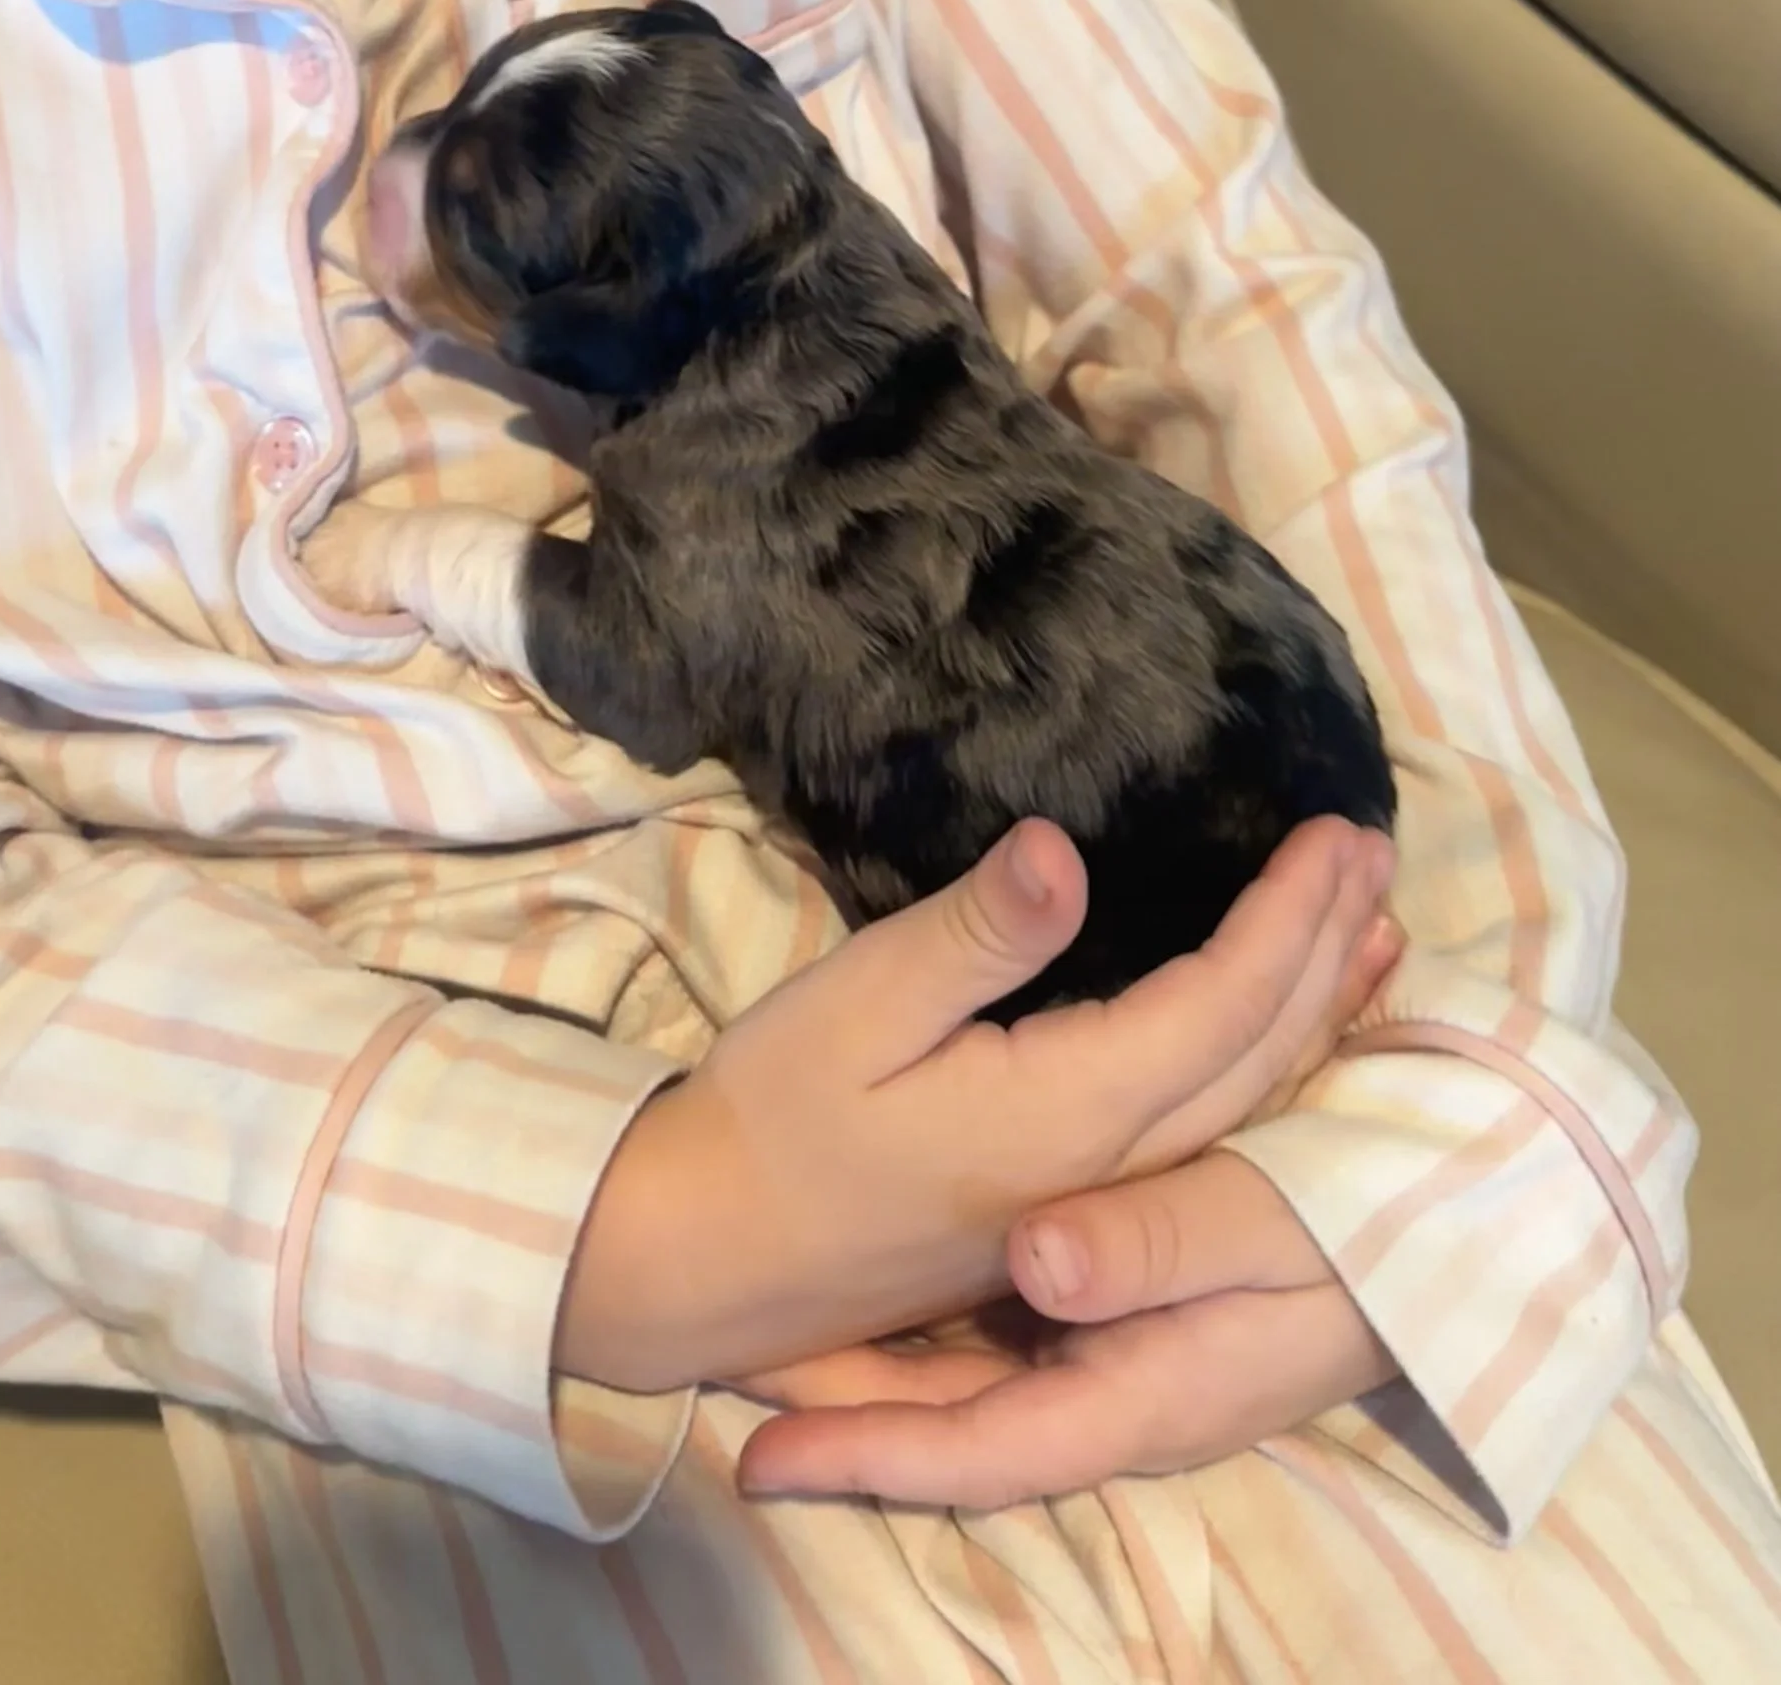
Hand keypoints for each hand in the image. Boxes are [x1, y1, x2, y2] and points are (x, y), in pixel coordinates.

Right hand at [555, 815, 1393, 1396]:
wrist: (713, 1259)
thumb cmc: (774, 1115)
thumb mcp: (855, 1005)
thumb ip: (971, 937)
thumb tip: (1060, 849)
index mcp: (1066, 1114)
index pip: (1223, 1008)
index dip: (1293, 920)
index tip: (1341, 832)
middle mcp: (1110, 1173)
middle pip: (1261, 1060)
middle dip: (1330, 953)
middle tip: (1377, 854)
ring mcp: (1098, 1209)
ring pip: (1252, 1111)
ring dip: (1320, 1016)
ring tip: (1375, 938)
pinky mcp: (1075, 1219)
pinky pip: (1217, 1139)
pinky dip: (1272, 1073)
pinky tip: (1284, 1043)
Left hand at [734, 1146, 1397, 1505]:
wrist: (1470, 1215)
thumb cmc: (1372, 1225)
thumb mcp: (1268, 1226)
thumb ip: (1157, 1242)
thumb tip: (1036, 1259)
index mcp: (1142, 1393)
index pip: (980, 1450)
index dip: (868, 1455)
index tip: (756, 1459)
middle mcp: (1125, 1398)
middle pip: (961, 1427)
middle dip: (855, 1416)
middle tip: (733, 1387)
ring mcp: (1132, 1357)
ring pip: (984, 1381)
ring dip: (894, 1373)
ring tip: (777, 1354)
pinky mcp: (1144, 1306)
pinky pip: (1024, 1337)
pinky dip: (958, 1325)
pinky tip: (894, 1300)